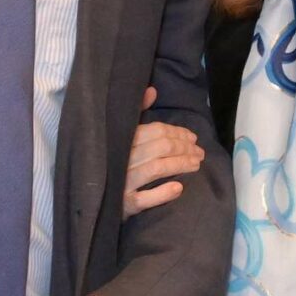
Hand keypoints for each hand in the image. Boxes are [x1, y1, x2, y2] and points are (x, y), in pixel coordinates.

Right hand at [122, 86, 204, 217]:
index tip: (193, 137)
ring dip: (180, 165)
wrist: (95, 196)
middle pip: (160, 148)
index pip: (156, 131)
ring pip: (156, 169)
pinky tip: (178, 187)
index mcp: (123, 140)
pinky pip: (145, 199)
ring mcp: (123, 182)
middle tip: (200, 153)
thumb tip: (152, 90)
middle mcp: (122, 159)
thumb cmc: (114, 161)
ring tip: (196, 165)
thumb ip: (137, 113)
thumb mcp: (123, 135)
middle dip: (184, 148)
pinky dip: (163, 193)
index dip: (178, 133)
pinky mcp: (124, 204)